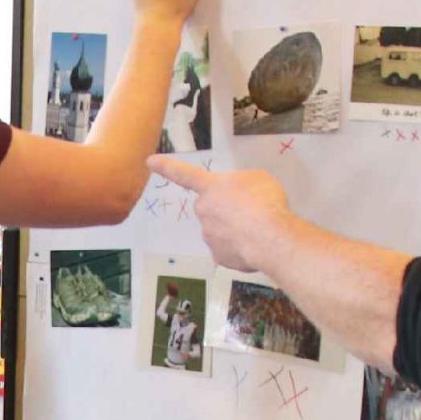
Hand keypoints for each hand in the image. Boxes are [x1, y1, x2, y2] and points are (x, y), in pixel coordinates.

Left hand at [147, 157, 294, 272]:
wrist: (270, 237)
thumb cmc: (265, 201)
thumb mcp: (257, 179)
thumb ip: (241, 186)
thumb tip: (237, 200)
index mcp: (211, 187)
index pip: (184, 174)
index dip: (167, 166)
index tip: (149, 161)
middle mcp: (203, 211)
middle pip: (210, 208)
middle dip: (225, 210)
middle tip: (249, 212)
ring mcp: (208, 237)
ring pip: (220, 231)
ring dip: (234, 230)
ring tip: (257, 230)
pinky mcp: (218, 258)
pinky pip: (228, 251)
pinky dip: (240, 249)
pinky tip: (255, 246)